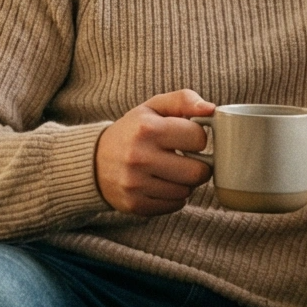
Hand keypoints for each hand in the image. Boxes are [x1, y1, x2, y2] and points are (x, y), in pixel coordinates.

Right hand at [95, 90, 217, 215]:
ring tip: (171, 171)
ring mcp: (136, 184)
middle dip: (199, 165)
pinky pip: (174, 206)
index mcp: (147, 129)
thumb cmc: (133, 131)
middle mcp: (139, 157)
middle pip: (198, 172)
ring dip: (185, 182)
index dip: (197, 138)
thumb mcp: (154, 107)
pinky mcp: (135, 205)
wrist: (95, 160)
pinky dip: (173, 196)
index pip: (199, 138)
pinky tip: (161, 184)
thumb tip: (211, 109)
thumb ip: (184, 100)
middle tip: (188, 159)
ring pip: (187, 191)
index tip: (187, 138)